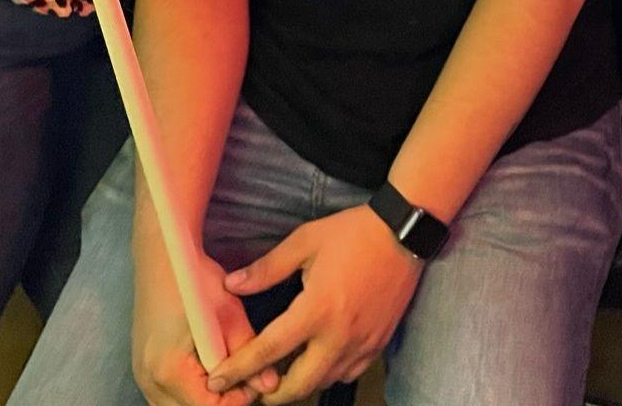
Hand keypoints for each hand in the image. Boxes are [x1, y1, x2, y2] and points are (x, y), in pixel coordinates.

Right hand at [132, 249, 275, 405]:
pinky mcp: (143, 369)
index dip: (238, 398)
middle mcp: (149, 380)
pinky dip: (190, 391)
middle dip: (222, 400)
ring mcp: (142, 377)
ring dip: (205, 397)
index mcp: (170, 370)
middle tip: (245, 375)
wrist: (163, 256)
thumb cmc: (194, 279)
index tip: (255, 376)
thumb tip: (270, 384)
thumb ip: (248, 351)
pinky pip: (167, 398)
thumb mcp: (228, 314)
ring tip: (228, 369)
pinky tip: (209, 369)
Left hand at [209, 205, 423, 402]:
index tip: (217, 380)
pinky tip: (318, 357)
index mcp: (316, 310)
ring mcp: (361, 344)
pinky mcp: (378, 344)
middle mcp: (339, 336)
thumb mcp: (306, 242)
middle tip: (251, 385)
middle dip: (269, 393)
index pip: (268, 351)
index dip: (238, 369)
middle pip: (296, 387)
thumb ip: (267, 268)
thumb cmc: (353, 233)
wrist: (404, 232)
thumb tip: (232, 285)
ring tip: (282, 369)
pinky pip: (346, 373)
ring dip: (298, 384)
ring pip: (322, 383)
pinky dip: (326, 373)